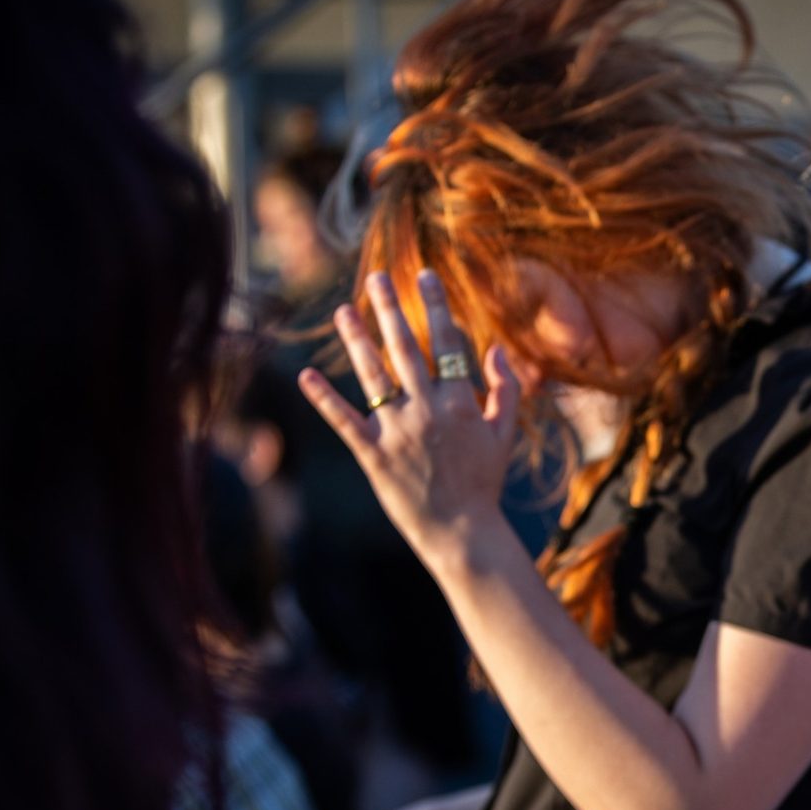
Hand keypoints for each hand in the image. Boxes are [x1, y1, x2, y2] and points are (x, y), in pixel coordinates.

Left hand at [299, 269, 521, 571]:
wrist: (464, 532)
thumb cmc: (484, 482)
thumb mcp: (504, 433)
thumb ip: (505, 389)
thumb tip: (496, 349)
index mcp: (459, 402)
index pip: (445, 343)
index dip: (435, 306)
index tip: (424, 276)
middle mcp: (427, 410)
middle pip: (404, 348)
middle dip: (390, 309)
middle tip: (376, 277)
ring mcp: (398, 431)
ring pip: (373, 375)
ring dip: (356, 340)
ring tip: (342, 310)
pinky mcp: (374, 455)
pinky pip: (344, 421)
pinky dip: (323, 398)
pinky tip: (305, 376)